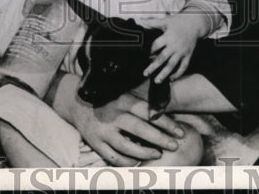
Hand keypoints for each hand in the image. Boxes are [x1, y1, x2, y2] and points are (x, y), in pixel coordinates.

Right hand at [70, 88, 185, 165]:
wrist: (78, 103)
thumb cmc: (109, 100)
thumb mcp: (124, 96)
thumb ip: (141, 106)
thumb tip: (166, 120)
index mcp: (123, 101)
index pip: (148, 112)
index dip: (166, 123)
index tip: (180, 132)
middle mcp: (113, 115)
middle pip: (140, 129)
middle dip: (160, 139)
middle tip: (174, 145)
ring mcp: (103, 130)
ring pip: (126, 146)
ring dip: (144, 153)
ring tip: (158, 154)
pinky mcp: (96, 142)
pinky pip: (113, 157)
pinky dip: (127, 162)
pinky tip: (137, 162)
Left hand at [143, 13, 205, 81]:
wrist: (195, 23)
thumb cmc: (178, 22)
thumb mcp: (165, 21)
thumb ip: (152, 22)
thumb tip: (140, 21)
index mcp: (168, 37)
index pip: (156, 45)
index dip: (149, 51)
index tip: (142, 56)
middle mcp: (174, 46)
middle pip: (162, 58)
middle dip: (153, 67)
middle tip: (145, 74)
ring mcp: (182, 52)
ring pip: (172, 65)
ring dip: (164, 74)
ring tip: (157, 81)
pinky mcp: (188, 55)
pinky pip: (183, 67)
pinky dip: (178, 74)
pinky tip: (171, 79)